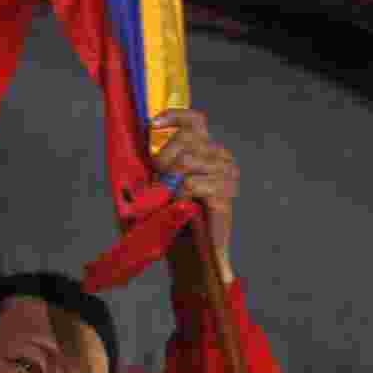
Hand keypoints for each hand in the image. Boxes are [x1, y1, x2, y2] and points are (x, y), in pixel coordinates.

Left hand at [151, 108, 237, 286]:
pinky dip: (181, 194)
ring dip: (171, 181)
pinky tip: (184, 206)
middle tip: (159, 185)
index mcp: (205, 151)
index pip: (195, 121)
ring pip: (187, 161)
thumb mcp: (156, 187)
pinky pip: (192, 183)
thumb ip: (155, 162)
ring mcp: (227, 175)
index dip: (174, 116)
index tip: (152, 124)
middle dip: (164, 160)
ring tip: (172, 200)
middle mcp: (220, 158)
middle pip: (186, 140)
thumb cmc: (169, 220)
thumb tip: (144, 135)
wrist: (187, 256)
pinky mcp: (225, 195)